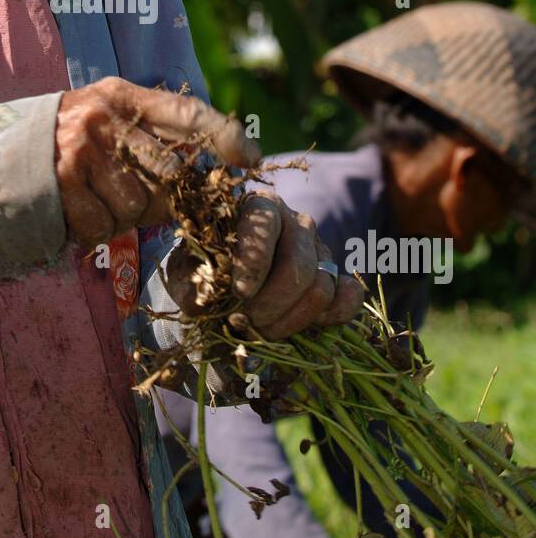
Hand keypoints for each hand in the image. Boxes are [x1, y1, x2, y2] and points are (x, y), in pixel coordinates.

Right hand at [54, 77, 257, 248]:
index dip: (225, 135)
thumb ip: (153, 140)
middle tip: (136, 195)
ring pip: (138, 206)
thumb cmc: (69, 144)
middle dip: (163, 196)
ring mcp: (81, 150)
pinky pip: (105, 226)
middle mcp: (104, 116)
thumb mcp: (109, 123)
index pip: (187, 112)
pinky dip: (95, 229)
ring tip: (96, 199)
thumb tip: (206, 179)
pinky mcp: (63, 184)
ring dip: (122, 216)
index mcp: (122, 95)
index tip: (252, 159)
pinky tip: (77, 211)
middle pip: (169, 172)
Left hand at [164, 190, 363, 337]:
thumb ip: (192, 284)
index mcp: (258, 206)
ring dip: (291, 319)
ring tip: (262, 331)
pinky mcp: (337, 275)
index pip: (264, 222)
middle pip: (298, 264)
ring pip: (321, 286)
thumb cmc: (204, 273)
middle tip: (246, 323)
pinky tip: (304, 328)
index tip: (239, 292)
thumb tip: (201, 304)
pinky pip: (348, 296)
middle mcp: (295, 221)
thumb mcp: (188, 273)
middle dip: (271, 303)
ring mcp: (321, 248)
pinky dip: (330, 317)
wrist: (225, 288)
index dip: (254, 259)